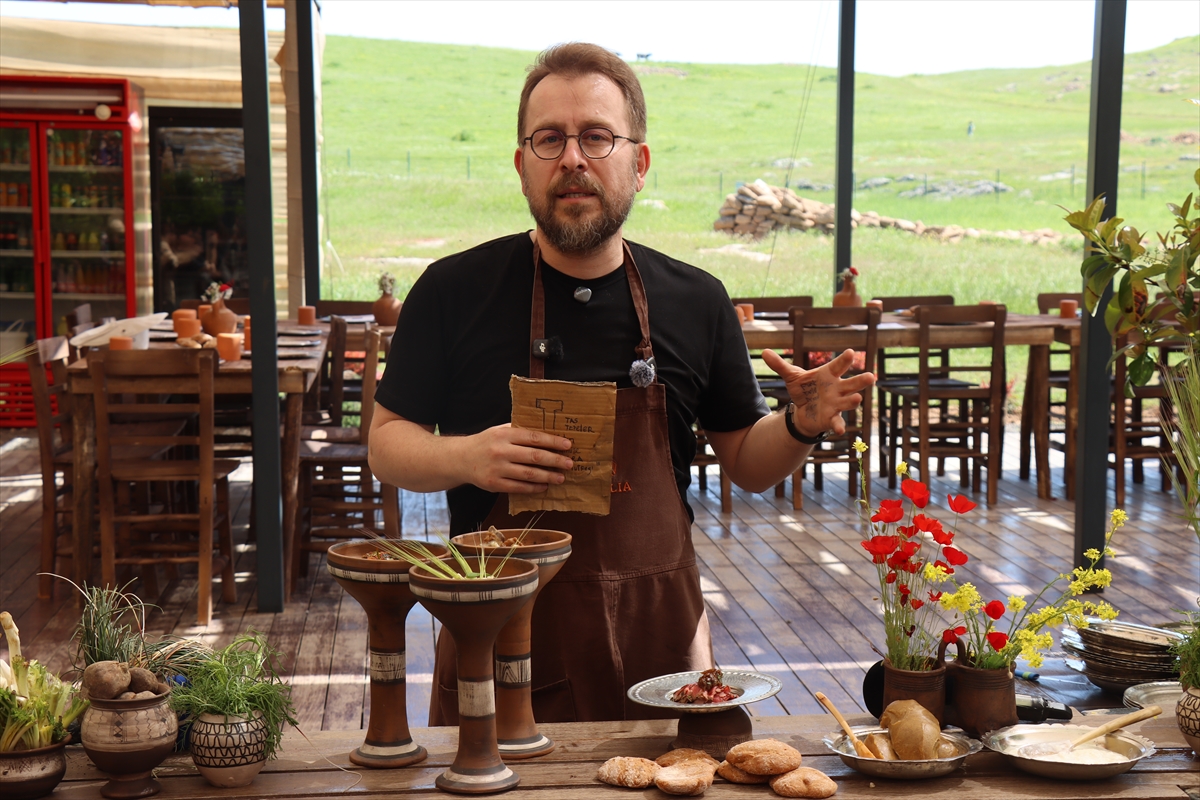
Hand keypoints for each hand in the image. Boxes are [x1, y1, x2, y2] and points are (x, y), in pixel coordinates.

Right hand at [463, 424, 574, 493]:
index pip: (534, 437)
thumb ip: (519, 431)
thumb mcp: (499, 431)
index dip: (553, 442)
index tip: (568, 445)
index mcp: (505, 435)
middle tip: (569, 464)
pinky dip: (533, 488)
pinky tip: (544, 486)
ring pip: (528, 474)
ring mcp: (497, 469)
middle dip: (555, 461)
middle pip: (534, 456)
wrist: (460, 458)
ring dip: (547, 476)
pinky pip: (518, 487)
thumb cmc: (485, 442)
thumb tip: (547, 432)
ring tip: (560, 478)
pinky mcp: (494, 484)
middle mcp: (501, 451)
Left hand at [761, 349, 876, 437]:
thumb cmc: (803, 390)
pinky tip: (841, 431)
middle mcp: (837, 388)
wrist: (802, 411)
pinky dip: (839, 426)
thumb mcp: (791, 377)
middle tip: (871, 376)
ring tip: (857, 398)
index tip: (851, 352)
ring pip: (848, 402)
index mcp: (829, 375)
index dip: (845, 360)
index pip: (838, 365)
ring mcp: (836, 404)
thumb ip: (780, 365)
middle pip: (852, 383)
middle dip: (861, 380)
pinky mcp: (832, 418)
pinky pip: (838, 422)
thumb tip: (764, 352)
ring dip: (853, 401)